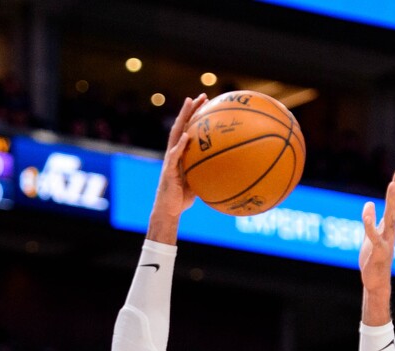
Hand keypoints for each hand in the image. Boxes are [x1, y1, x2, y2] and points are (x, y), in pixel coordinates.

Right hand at [148, 94, 207, 241]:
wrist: (168, 211)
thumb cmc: (182, 199)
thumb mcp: (198, 183)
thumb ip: (206, 173)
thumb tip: (226, 170)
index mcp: (180, 154)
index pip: (188, 130)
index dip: (196, 117)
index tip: (207, 104)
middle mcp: (174, 153)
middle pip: (181, 126)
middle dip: (190, 110)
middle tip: (201, 96)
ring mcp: (170, 160)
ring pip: (175, 134)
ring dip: (183, 118)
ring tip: (190, 104)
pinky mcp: (168, 171)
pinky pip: (174, 155)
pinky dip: (180, 145)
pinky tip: (187, 136)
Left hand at [359, 167, 394, 293]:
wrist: (375, 281)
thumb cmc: (373, 259)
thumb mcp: (369, 236)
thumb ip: (370, 220)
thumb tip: (369, 203)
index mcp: (388, 225)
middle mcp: (390, 230)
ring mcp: (386, 240)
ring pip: (390, 217)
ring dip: (391, 200)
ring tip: (392, 184)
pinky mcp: (378, 250)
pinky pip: (373, 235)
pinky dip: (370, 224)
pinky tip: (367, 212)